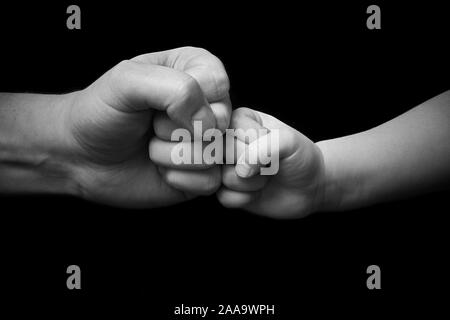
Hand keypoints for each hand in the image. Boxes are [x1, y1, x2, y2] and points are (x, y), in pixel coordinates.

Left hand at [66, 47, 230, 207]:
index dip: (188, 99)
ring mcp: (206, 141)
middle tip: (152, 127)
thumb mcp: (126, 81)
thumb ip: (175, 87)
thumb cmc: (100, 112)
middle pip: (220, 121)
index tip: (157, 104)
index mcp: (194, 70)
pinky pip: (210, 180)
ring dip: (172, 156)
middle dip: (176, 130)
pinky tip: (160, 170)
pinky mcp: (202, 173)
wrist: (80, 157)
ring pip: (214, 153)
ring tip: (152, 146)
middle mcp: (205, 105)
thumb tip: (209, 124)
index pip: (217, 82)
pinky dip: (179, 179)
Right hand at [217, 108, 325, 218]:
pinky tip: (258, 192)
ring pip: (223, 178)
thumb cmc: (300, 157)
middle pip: (222, 154)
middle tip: (269, 163)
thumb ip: (264, 147)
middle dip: (253, 164)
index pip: (230, 129)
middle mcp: (227, 141)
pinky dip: (246, 198)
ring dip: (252, 183)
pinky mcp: (225, 190)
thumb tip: (241, 170)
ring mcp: (225, 166)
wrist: (310, 187)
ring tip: (266, 176)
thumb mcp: (289, 141)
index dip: (254, 142)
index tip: (271, 142)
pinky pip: (224, 197)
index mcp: (239, 120)